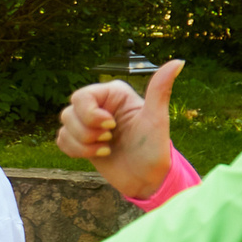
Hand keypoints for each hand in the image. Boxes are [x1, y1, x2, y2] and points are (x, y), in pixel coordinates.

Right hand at [57, 59, 183, 199]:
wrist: (147, 179)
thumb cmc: (155, 148)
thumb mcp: (157, 118)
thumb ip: (160, 89)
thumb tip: (179, 61)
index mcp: (114, 94)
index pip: (81, 97)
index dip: (90, 115)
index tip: (111, 126)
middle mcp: (99, 106)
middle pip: (69, 112)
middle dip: (87, 132)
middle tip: (110, 139)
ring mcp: (89, 124)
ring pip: (64, 127)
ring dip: (83, 145)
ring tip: (106, 149)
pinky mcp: (82, 141)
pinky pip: (62, 140)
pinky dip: (76, 152)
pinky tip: (99, 155)